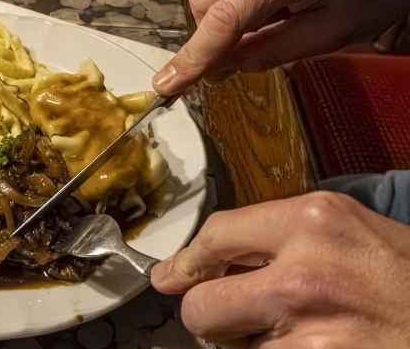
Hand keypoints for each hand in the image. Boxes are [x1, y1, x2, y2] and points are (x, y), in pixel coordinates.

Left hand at [151, 192, 409, 347]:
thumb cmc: (407, 278)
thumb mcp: (351, 230)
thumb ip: (278, 237)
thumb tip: (204, 259)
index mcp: (312, 220)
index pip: (214, 235)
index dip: (186, 261)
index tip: (171, 275)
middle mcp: (302, 273)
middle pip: (201, 303)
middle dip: (208, 313)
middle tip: (231, 316)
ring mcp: (308, 332)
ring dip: (245, 346)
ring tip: (294, 333)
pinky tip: (309, 347)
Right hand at [152, 0, 409, 94]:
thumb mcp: (331, 34)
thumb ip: (269, 52)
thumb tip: (221, 69)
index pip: (224, 18)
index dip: (194, 56)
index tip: (167, 84)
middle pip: (205, 1)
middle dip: (216, 35)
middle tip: (241, 58)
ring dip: (228, 14)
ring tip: (275, 18)